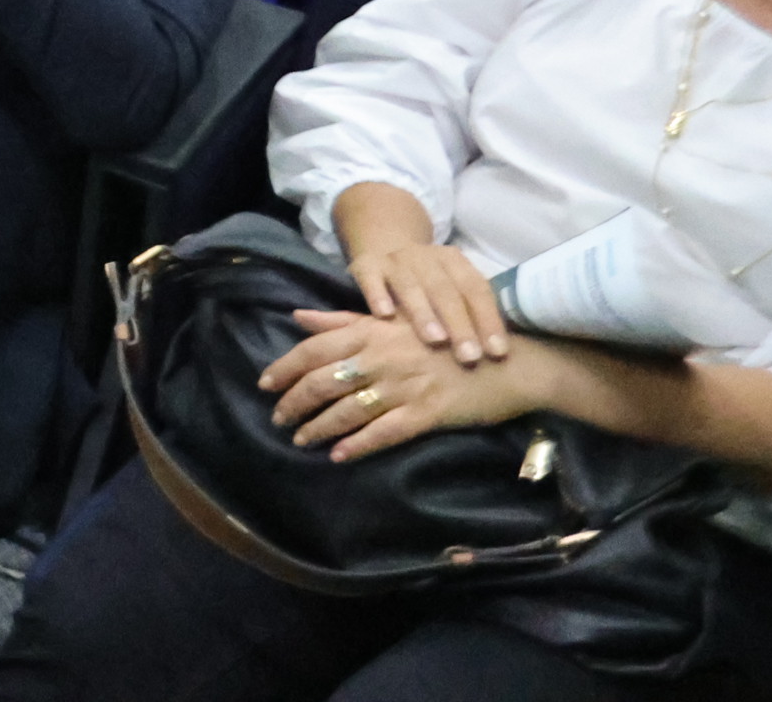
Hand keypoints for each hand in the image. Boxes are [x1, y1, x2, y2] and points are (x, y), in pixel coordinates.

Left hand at [262, 309, 541, 461]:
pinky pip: (384, 433)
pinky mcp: (427, 413)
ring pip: (348, 410)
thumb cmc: (447, 337)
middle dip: (294, 403)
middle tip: (278, 420)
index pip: (313, 349)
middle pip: (323, 382)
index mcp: (372, 331)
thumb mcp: (395, 321)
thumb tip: (298, 317)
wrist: (507, 362)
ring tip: (301, 440)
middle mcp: (382, 357)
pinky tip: (339, 455)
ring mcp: (405, 387)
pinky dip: (358, 445)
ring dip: (319, 428)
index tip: (264, 384)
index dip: (284, 368)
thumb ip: (345, 320)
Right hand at [348, 241, 512, 366]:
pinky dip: (378, 295)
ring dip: (423, 312)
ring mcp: (394, 259)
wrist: (384, 246)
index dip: (488, 320)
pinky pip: (371, 279)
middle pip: (445, 290)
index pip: (476, 289)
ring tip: (436, 341)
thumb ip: (471, 312)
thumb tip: (500, 353)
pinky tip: (384, 315)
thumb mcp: (452, 288)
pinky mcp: (366, 265)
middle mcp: (425, 256)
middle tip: (470, 357)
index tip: (497, 352)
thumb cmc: (428, 283)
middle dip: (459, 324)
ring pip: (410, 285)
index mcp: (454, 260)